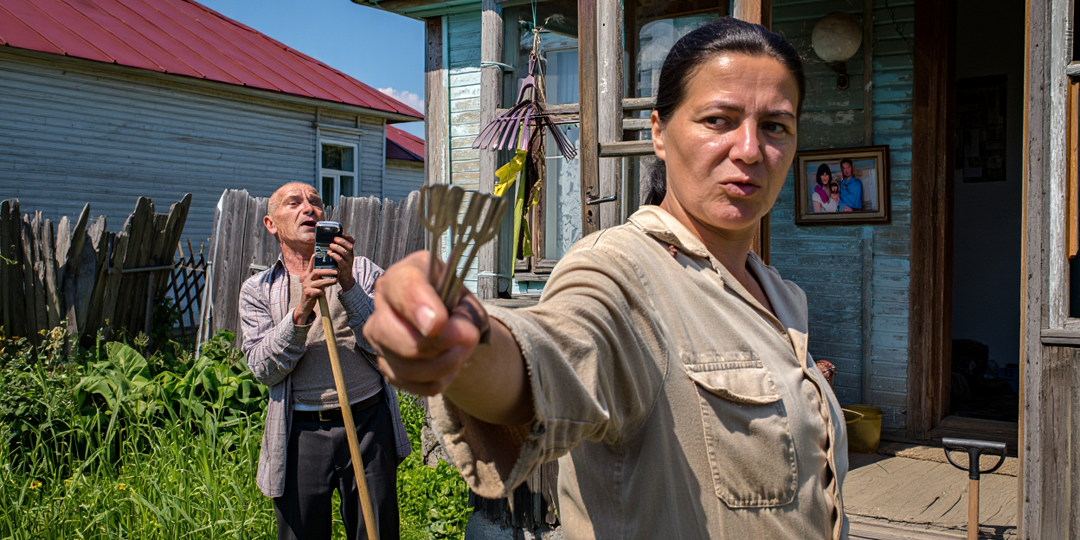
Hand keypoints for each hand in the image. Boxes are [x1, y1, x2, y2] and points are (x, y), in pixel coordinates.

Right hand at [293, 255, 339, 324]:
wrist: (305, 304)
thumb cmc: (313, 291)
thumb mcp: (315, 282)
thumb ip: (319, 275)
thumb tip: (329, 269)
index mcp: (309, 275)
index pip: (311, 266)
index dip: (313, 260)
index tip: (316, 254)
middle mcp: (307, 279)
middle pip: (316, 272)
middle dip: (327, 271)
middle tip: (336, 271)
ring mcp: (306, 286)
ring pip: (318, 282)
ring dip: (328, 281)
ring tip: (336, 280)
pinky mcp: (308, 294)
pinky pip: (315, 292)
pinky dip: (320, 292)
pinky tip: (324, 292)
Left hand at [327, 233, 356, 290]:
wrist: (345, 281)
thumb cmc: (340, 267)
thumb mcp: (341, 258)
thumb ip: (337, 251)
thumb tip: (327, 241)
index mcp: (350, 253)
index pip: (351, 242)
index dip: (347, 237)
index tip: (341, 233)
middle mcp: (351, 257)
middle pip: (350, 246)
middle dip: (342, 241)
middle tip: (334, 239)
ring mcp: (348, 263)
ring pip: (345, 253)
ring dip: (338, 247)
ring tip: (330, 245)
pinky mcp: (344, 268)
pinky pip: (341, 261)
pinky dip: (335, 256)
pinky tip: (329, 253)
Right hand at [362, 251, 487, 395]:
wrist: (450, 321)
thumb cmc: (454, 303)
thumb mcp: (466, 298)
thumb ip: (462, 312)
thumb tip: (452, 334)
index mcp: (402, 276)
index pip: (403, 289)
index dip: (420, 308)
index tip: (440, 322)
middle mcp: (381, 305)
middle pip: (398, 336)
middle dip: (440, 345)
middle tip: (469, 338)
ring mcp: (378, 337)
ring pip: (406, 366)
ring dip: (444, 365)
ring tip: (462, 351)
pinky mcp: (385, 364)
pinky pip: (412, 384)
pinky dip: (437, 380)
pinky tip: (447, 366)